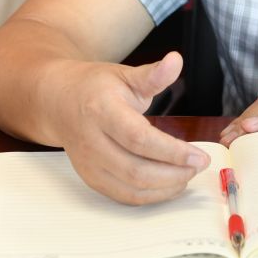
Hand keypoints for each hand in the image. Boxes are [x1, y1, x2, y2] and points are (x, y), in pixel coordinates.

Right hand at [52, 52, 208, 204]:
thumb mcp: (124, 75)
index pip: (138, 138)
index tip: (199, 156)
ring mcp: (89, 163)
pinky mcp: (90, 178)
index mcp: (102, 110)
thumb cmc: (94, 87)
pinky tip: (168, 186)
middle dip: (174, 173)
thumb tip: (176, 61)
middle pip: (136, 170)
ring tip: (187, 175)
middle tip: (198, 166)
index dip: (171, 151)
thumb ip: (153, 75)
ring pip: (130, 188)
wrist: (58, 102)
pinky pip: (123, 196)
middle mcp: (92, 140)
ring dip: (165, 188)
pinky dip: (150, 196)